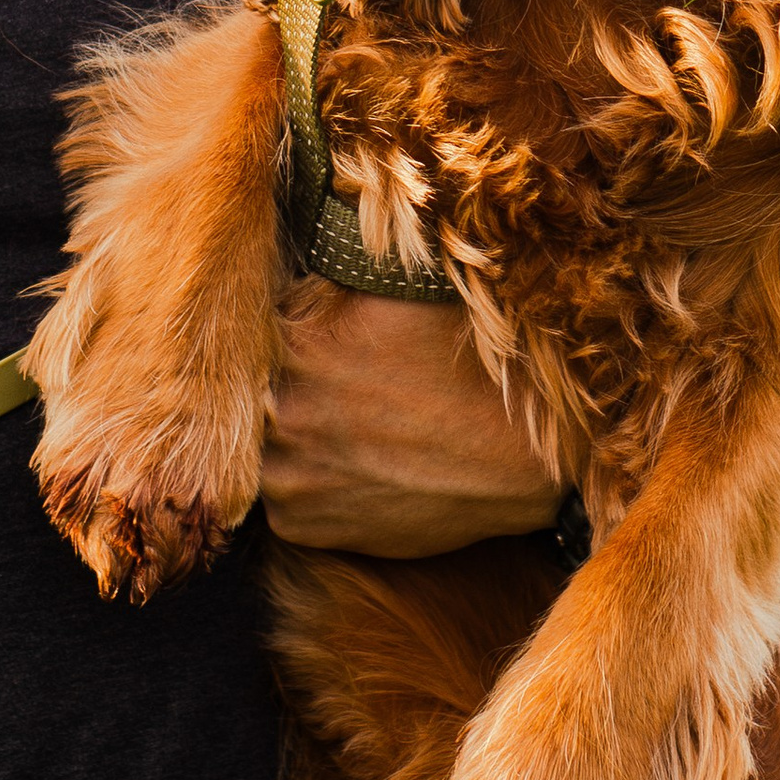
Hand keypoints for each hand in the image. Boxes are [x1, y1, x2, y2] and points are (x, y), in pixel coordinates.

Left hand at [262, 295, 561, 556]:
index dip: (295, 326)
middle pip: (259, 385)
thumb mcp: (409, 295)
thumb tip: (308, 253)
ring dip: (292, 434)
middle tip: (345, 386)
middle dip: (289, 381)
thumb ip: (338, 276)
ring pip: (263, 441)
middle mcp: (280, 410)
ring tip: (349, 426)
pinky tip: (354, 465)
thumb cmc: (474, 370)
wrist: (521, 462)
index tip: (326, 337)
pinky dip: (307, 481)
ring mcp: (288, 474)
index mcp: (299, 341)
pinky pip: (280, 495)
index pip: (263, 320)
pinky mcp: (301, 525)